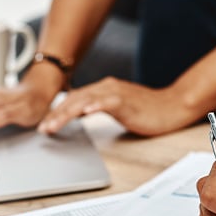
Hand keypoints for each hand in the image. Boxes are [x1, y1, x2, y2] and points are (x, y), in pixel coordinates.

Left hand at [37, 77, 193, 135]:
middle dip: (55, 114)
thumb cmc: (148, 111)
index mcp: (103, 90)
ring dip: (66, 113)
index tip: (44, 125)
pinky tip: (85, 112)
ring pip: (84, 101)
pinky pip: (107, 102)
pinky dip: (94, 106)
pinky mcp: (126, 101)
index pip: (74, 99)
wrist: (173, 106)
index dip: (56, 112)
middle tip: (42, 128)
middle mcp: (106, 87)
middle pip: (74, 99)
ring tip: (53, 125)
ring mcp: (116, 93)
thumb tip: (82, 114)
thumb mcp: (118, 109)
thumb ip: (100, 108)